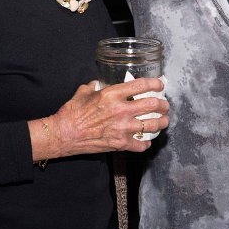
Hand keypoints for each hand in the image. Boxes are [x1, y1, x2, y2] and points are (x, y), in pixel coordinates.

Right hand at [48, 78, 169, 155]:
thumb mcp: (83, 92)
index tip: (159, 85)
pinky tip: (146, 141)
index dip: (155, 84)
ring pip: (152, 125)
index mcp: (112, 95)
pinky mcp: (120, 144)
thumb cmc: (72, 113)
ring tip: (163, 121)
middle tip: (164, 105)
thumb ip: (94, 86)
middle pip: (153, 105)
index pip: (141, 85)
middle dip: (163, 104)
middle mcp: (121, 110)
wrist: (64, 135)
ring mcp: (122, 128)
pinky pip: (141, 145)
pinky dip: (146, 143)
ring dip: (161, 123)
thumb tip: (98, 83)